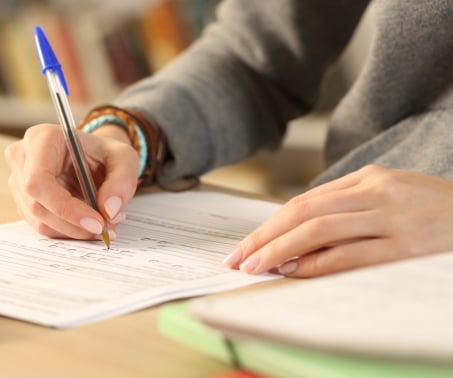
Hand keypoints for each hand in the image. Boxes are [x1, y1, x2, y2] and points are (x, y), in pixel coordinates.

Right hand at [4, 123, 138, 239]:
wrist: (92, 157)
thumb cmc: (103, 153)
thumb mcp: (124, 159)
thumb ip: (122, 181)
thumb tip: (108, 210)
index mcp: (42, 138)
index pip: (39, 180)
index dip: (65, 207)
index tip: (97, 222)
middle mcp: (22, 157)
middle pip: (37, 204)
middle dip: (74, 224)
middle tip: (106, 229)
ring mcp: (18, 180)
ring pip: (40, 220)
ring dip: (73, 230)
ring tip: (103, 224)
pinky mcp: (22, 200)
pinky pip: (42, 225)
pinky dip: (67, 231)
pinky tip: (87, 224)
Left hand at [224, 165, 452, 276]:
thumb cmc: (436, 213)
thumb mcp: (392, 196)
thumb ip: (348, 209)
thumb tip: (296, 240)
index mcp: (369, 179)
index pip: (304, 202)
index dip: (268, 225)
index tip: (244, 246)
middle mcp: (376, 193)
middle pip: (303, 213)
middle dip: (264, 237)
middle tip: (237, 259)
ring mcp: (391, 218)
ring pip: (319, 230)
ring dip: (280, 250)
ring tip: (256, 267)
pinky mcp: (405, 245)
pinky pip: (349, 254)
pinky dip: (316, 263)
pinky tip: (294, 271)